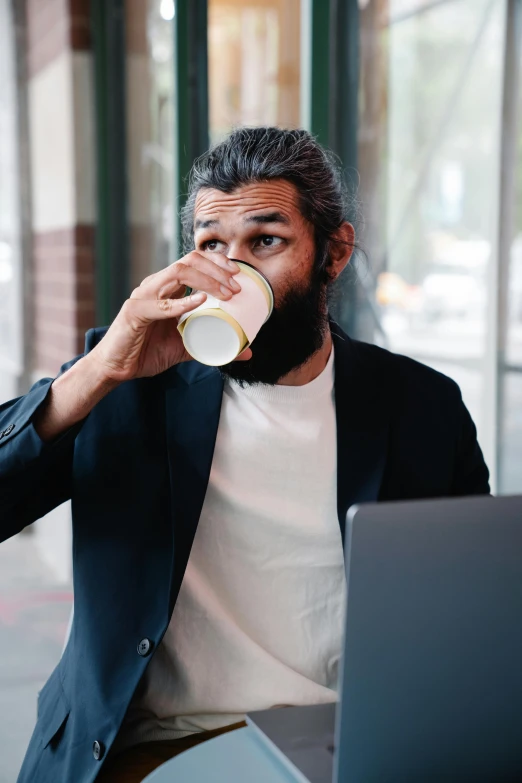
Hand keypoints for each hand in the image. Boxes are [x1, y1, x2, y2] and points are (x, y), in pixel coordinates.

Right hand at [88, 251, 251, 381]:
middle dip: (217, 269)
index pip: (194, 260)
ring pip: (178, 272)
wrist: (118, 368)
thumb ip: (214, 345)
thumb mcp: (187, 347)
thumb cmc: (147, 351)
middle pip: (190, 260)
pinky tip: (199, 302)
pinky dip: (182, 302)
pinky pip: (161, 304)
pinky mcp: (135, 312)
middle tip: (236, 286)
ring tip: (226, 294)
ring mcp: (145, 295)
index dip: (217, 261)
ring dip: (207, 280)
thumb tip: (246, 351)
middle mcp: (156, 285)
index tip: (238, 272)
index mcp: (167, 287)